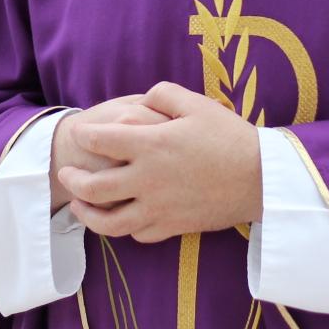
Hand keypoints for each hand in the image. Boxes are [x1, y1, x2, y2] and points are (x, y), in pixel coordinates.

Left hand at [57, 82, 262, 243]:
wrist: (260, 179)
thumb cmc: (229, 136)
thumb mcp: (197, 103)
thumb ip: (162, 95)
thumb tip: (143, 99)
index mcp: (151, 145)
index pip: (100, 140)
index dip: (84, 135)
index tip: (79, 132)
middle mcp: (148, 179)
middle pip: (93, 188)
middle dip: (73, 180)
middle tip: (67, 173)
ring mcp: (158, 208)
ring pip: (109, 222)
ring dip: (88, 214)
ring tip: (80, 206)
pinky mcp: (173, 226)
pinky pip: (138, 233)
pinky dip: (125, 227)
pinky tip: (122, 217)